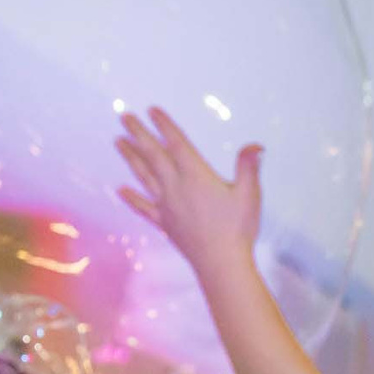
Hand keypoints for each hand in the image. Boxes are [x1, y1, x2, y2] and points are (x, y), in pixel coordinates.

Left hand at [115, 108, 260, 275]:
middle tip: (124, 117)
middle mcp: (176, 187)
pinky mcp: (165, 224)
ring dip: (130, 158)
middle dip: (139, 134)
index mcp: (196, 176)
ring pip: (144, 176)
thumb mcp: (249, 194)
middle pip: (154, 155)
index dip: (164, 126)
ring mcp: (167, 206)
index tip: (151, 110)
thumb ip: (249, 167)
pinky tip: (120, 190)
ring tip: (118, 142)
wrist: (220, 263)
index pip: (177, 144)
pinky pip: (144, 208)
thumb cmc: (238, 229)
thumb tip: (255, 146)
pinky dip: (131, 198)